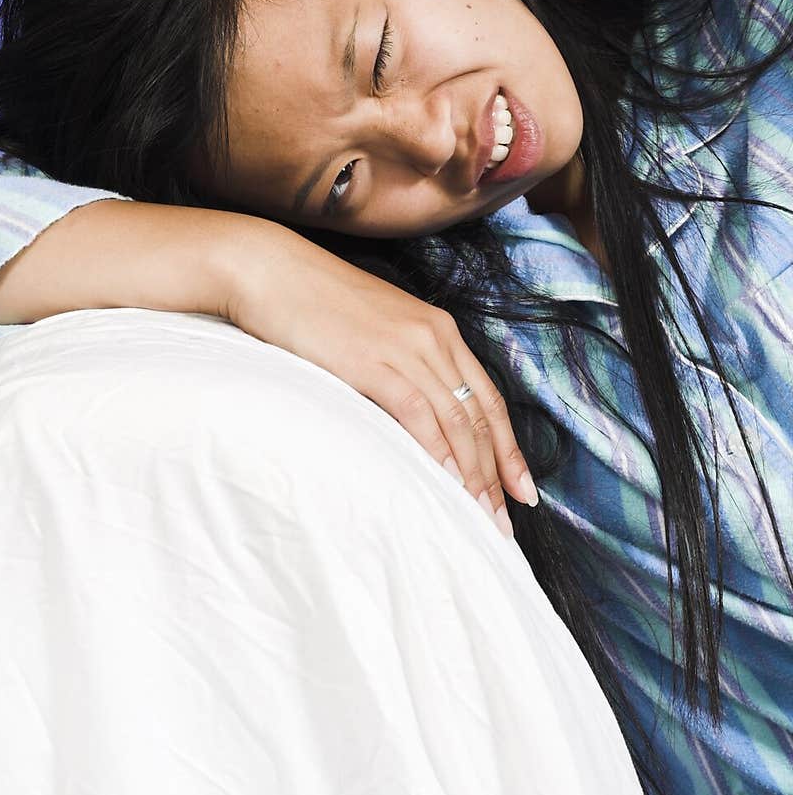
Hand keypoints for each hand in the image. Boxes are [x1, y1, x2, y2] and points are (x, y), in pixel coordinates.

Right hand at [226, 223, 538, 536]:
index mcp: (439, 329)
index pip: (489, 398)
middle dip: (497, 474)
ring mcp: (405, 348)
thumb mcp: (376, 328)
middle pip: (480, 416)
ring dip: (472, 474)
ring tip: (479, 517)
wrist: (271, 270)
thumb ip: (403, 362)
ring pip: (456, 419)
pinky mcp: (373, 362)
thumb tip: (414, 411)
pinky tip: (445, 483)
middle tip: (503, 524)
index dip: (509, 449)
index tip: (522, 490)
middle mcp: (433, 337)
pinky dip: (436, 451)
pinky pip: (418, 413)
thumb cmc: (314, 302)